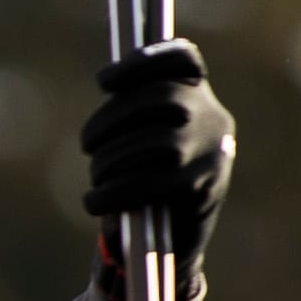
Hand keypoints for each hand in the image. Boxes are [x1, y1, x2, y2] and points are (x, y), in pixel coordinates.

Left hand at [80, 39, 234, 298]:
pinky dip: (113, 192)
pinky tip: (94, 201)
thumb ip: (132, 112)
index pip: (182, 58)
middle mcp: (214, 119)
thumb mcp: (142, 140)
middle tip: (86, 143)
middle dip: (112, 118)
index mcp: (199, 96)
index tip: (101, 80)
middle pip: (160, 97)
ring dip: (111, 160)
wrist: (171, 242)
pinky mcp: (202, 189)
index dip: (143, 60)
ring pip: (155, 142)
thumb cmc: (144, 183)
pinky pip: (151, 183)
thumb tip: (110, 90)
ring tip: (96, 177)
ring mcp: (212, 153)